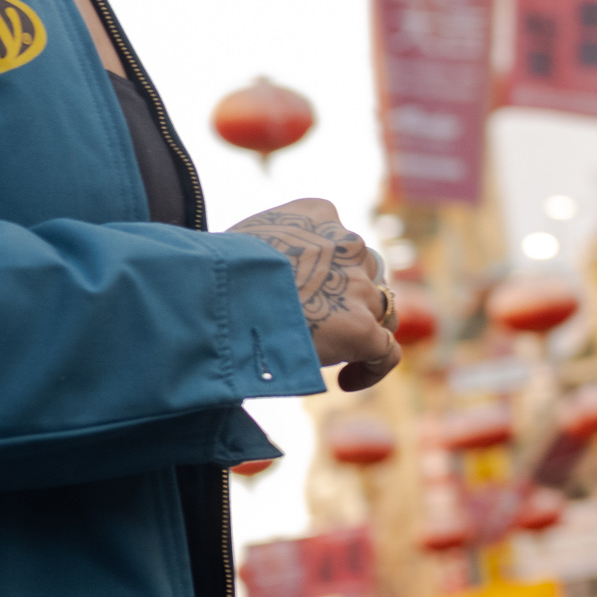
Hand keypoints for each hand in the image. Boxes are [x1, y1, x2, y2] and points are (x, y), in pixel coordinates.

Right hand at [232, 197, 397, 390]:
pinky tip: (346, 382)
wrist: (215, 293)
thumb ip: (269, 253)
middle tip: (316, 326)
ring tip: (327, 353)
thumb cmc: (211, 272)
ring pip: (379, 310)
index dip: (330, 273)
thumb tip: (260, 279)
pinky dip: (373, 368)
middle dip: (348, 300)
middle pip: (365, 274)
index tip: (305, 296)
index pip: (340, 242)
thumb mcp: (244, 244)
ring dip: (359, 330)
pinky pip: (386, 351)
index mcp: (318, 214)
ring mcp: (357, 286)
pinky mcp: (360, 327)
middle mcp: (347, 243)